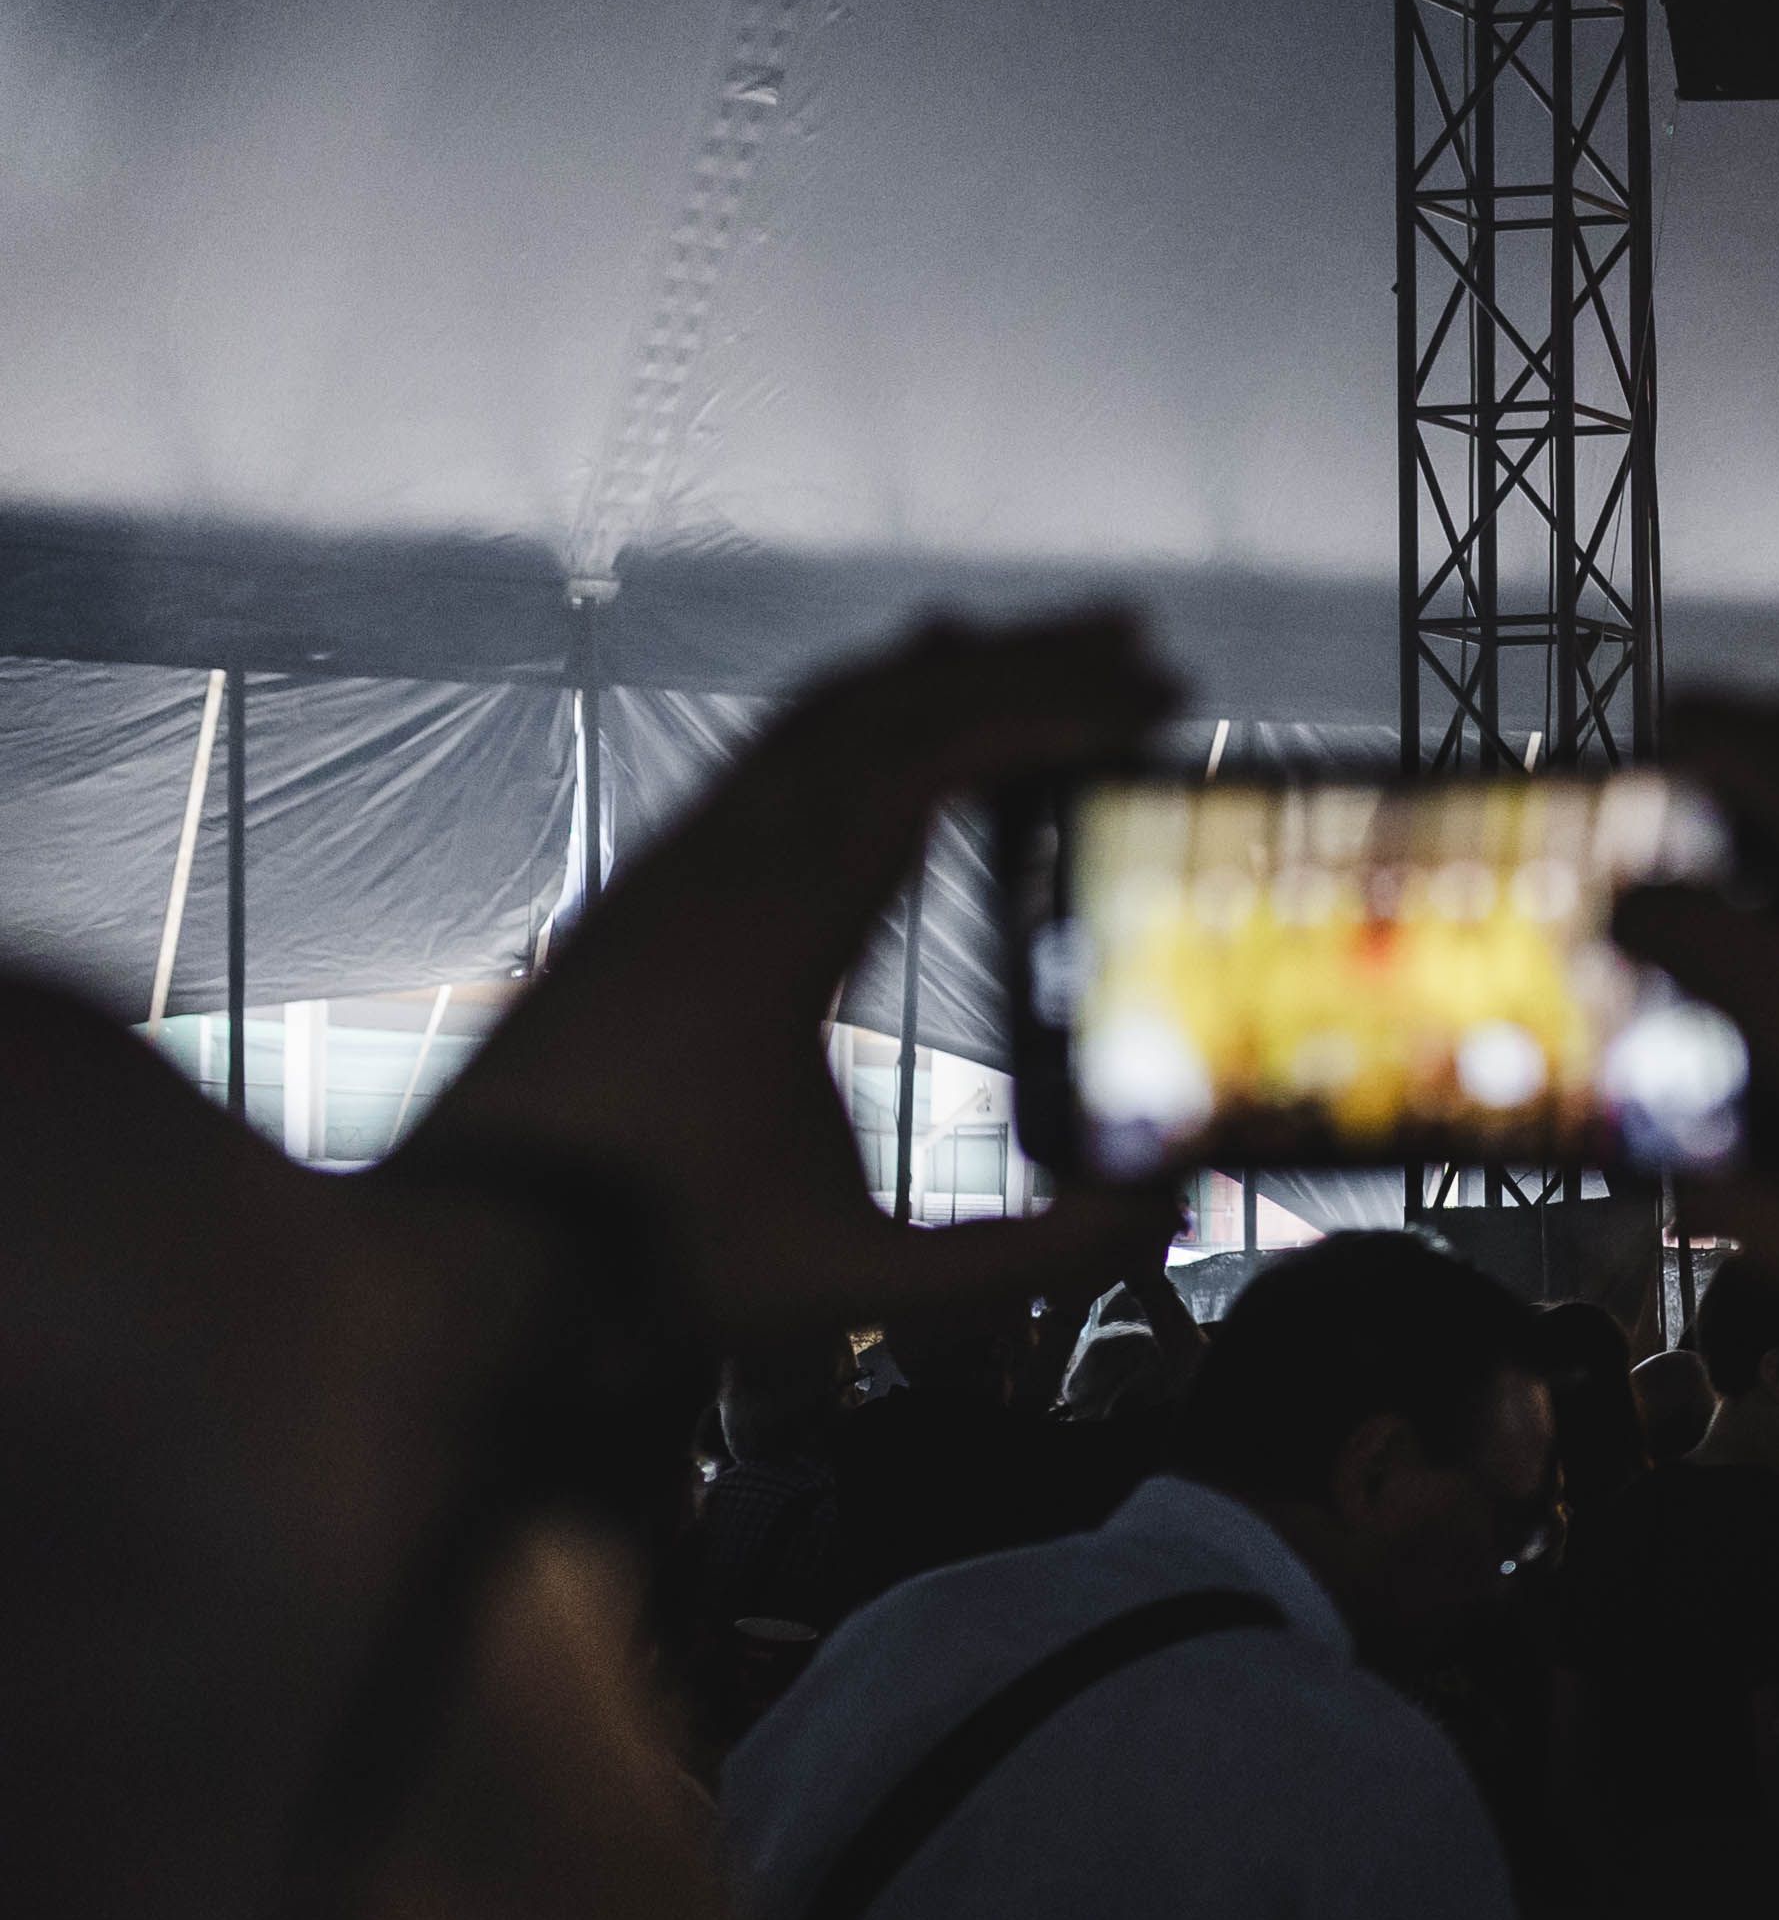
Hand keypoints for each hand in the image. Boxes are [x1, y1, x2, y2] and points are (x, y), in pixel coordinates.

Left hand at [406, 616, 1179, 1337]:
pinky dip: (847, 717)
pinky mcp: (642, 895)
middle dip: (1019, 663)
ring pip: (812, 718)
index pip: (927, 771)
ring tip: (1023, 643)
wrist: (472, 1264)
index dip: (1049, 720)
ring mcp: (668, 872)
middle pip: (883, 709)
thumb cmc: (660, 1267)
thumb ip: (1029, 1254)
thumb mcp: (865, 1281)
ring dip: (930, 672)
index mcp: (777, 938)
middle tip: (1136, 639)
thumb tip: (1164, 1216)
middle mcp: (716, 872)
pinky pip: (759, 761)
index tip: (1149, 704)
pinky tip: (886, 728)